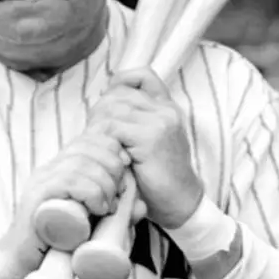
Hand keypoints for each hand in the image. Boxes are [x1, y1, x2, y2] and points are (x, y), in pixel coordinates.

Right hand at [0, 132, 129, 278]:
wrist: (21, 267)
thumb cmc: (57, 247)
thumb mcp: (93, 224)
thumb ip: (117, 215)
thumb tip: (141, 207)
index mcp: (60, 169)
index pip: (89, 140)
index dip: (113, 151)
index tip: (125, 174)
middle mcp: (49, 170)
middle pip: (87, 147)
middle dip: (112, 168)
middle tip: (118, 196)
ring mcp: (41, 182)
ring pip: (81, 163)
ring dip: (104, 183)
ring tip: (108, 207)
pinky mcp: (37, 198)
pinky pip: (68, 181)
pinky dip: (91, 192)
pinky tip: (98, 209)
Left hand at [87, 69, 204, 229]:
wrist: (182, 204)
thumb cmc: (159, 178)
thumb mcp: (147, 143)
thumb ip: (134, 121)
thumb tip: (101, 107)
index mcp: (167, 107)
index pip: (141, 75)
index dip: (119, 83)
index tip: (108, 107)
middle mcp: (166, 109)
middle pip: (118, 94)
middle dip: (100, 113)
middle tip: (97, 138)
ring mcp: (160, 121)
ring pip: (112, 109)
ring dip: (98, 129)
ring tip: (102, 150)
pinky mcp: (151, 137)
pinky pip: (113, 128)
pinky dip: (104, 142)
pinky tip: (110, 159)